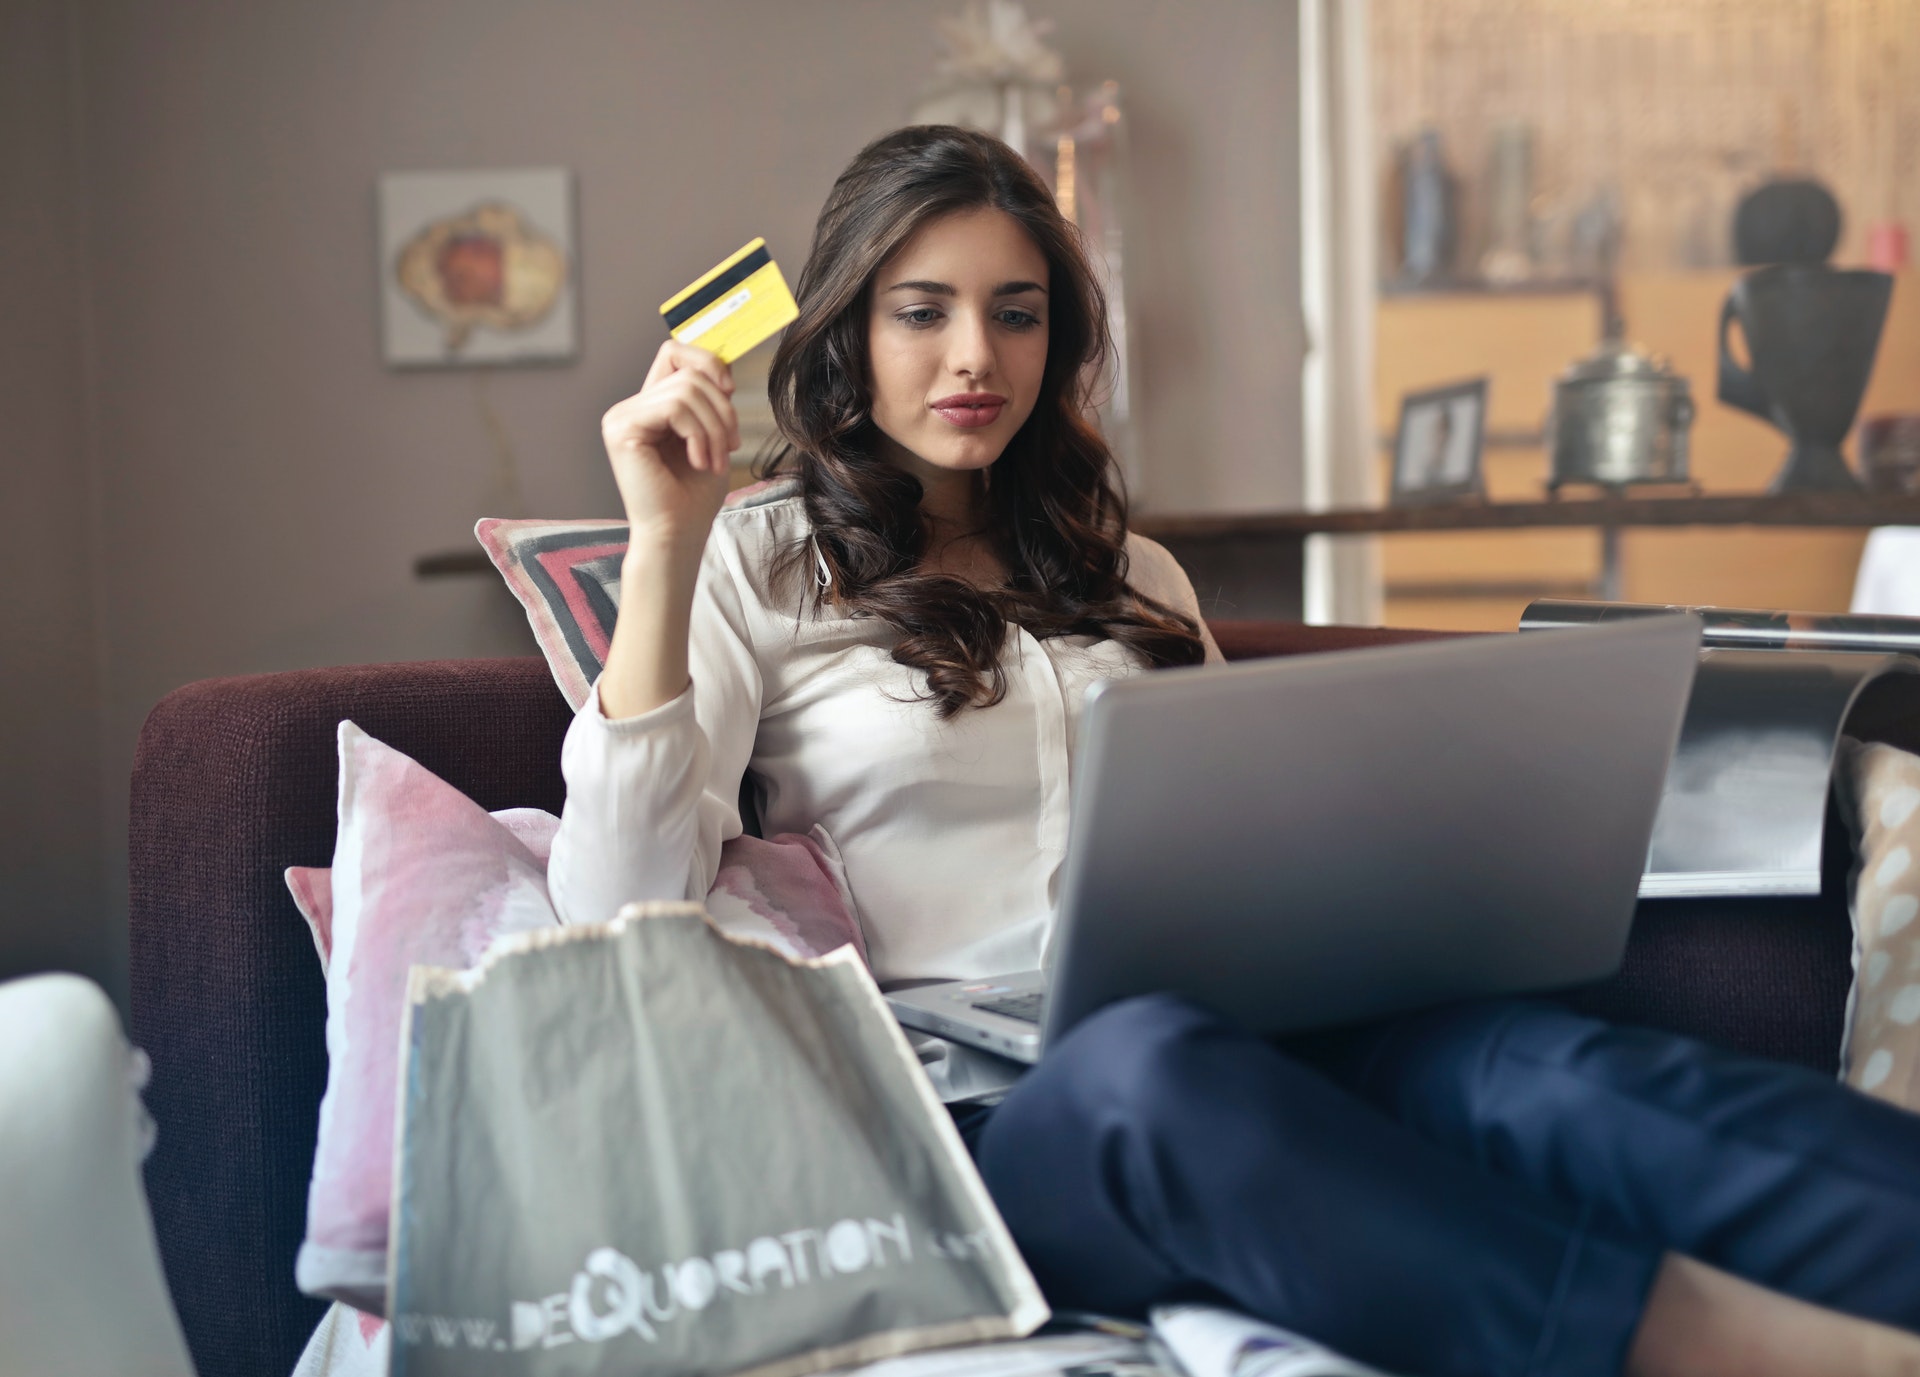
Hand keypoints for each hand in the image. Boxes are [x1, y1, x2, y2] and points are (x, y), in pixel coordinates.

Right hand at [600, 339, 739, 551]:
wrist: (677, 534)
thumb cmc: (693, 496)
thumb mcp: (712, 435)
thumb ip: (711, 398)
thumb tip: (725, 364)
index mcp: (649, 406)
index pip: (674, 352)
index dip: (707, 362)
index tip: (730, 391)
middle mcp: (630, 407)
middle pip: (688, 373)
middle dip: (722, 410)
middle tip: (730, 448)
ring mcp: (621, 417)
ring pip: (686, 390)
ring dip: (714, 428)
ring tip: (714, 460)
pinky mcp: (622, 429)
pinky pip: (674, 407)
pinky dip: (698, 434)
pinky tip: (699, 461)